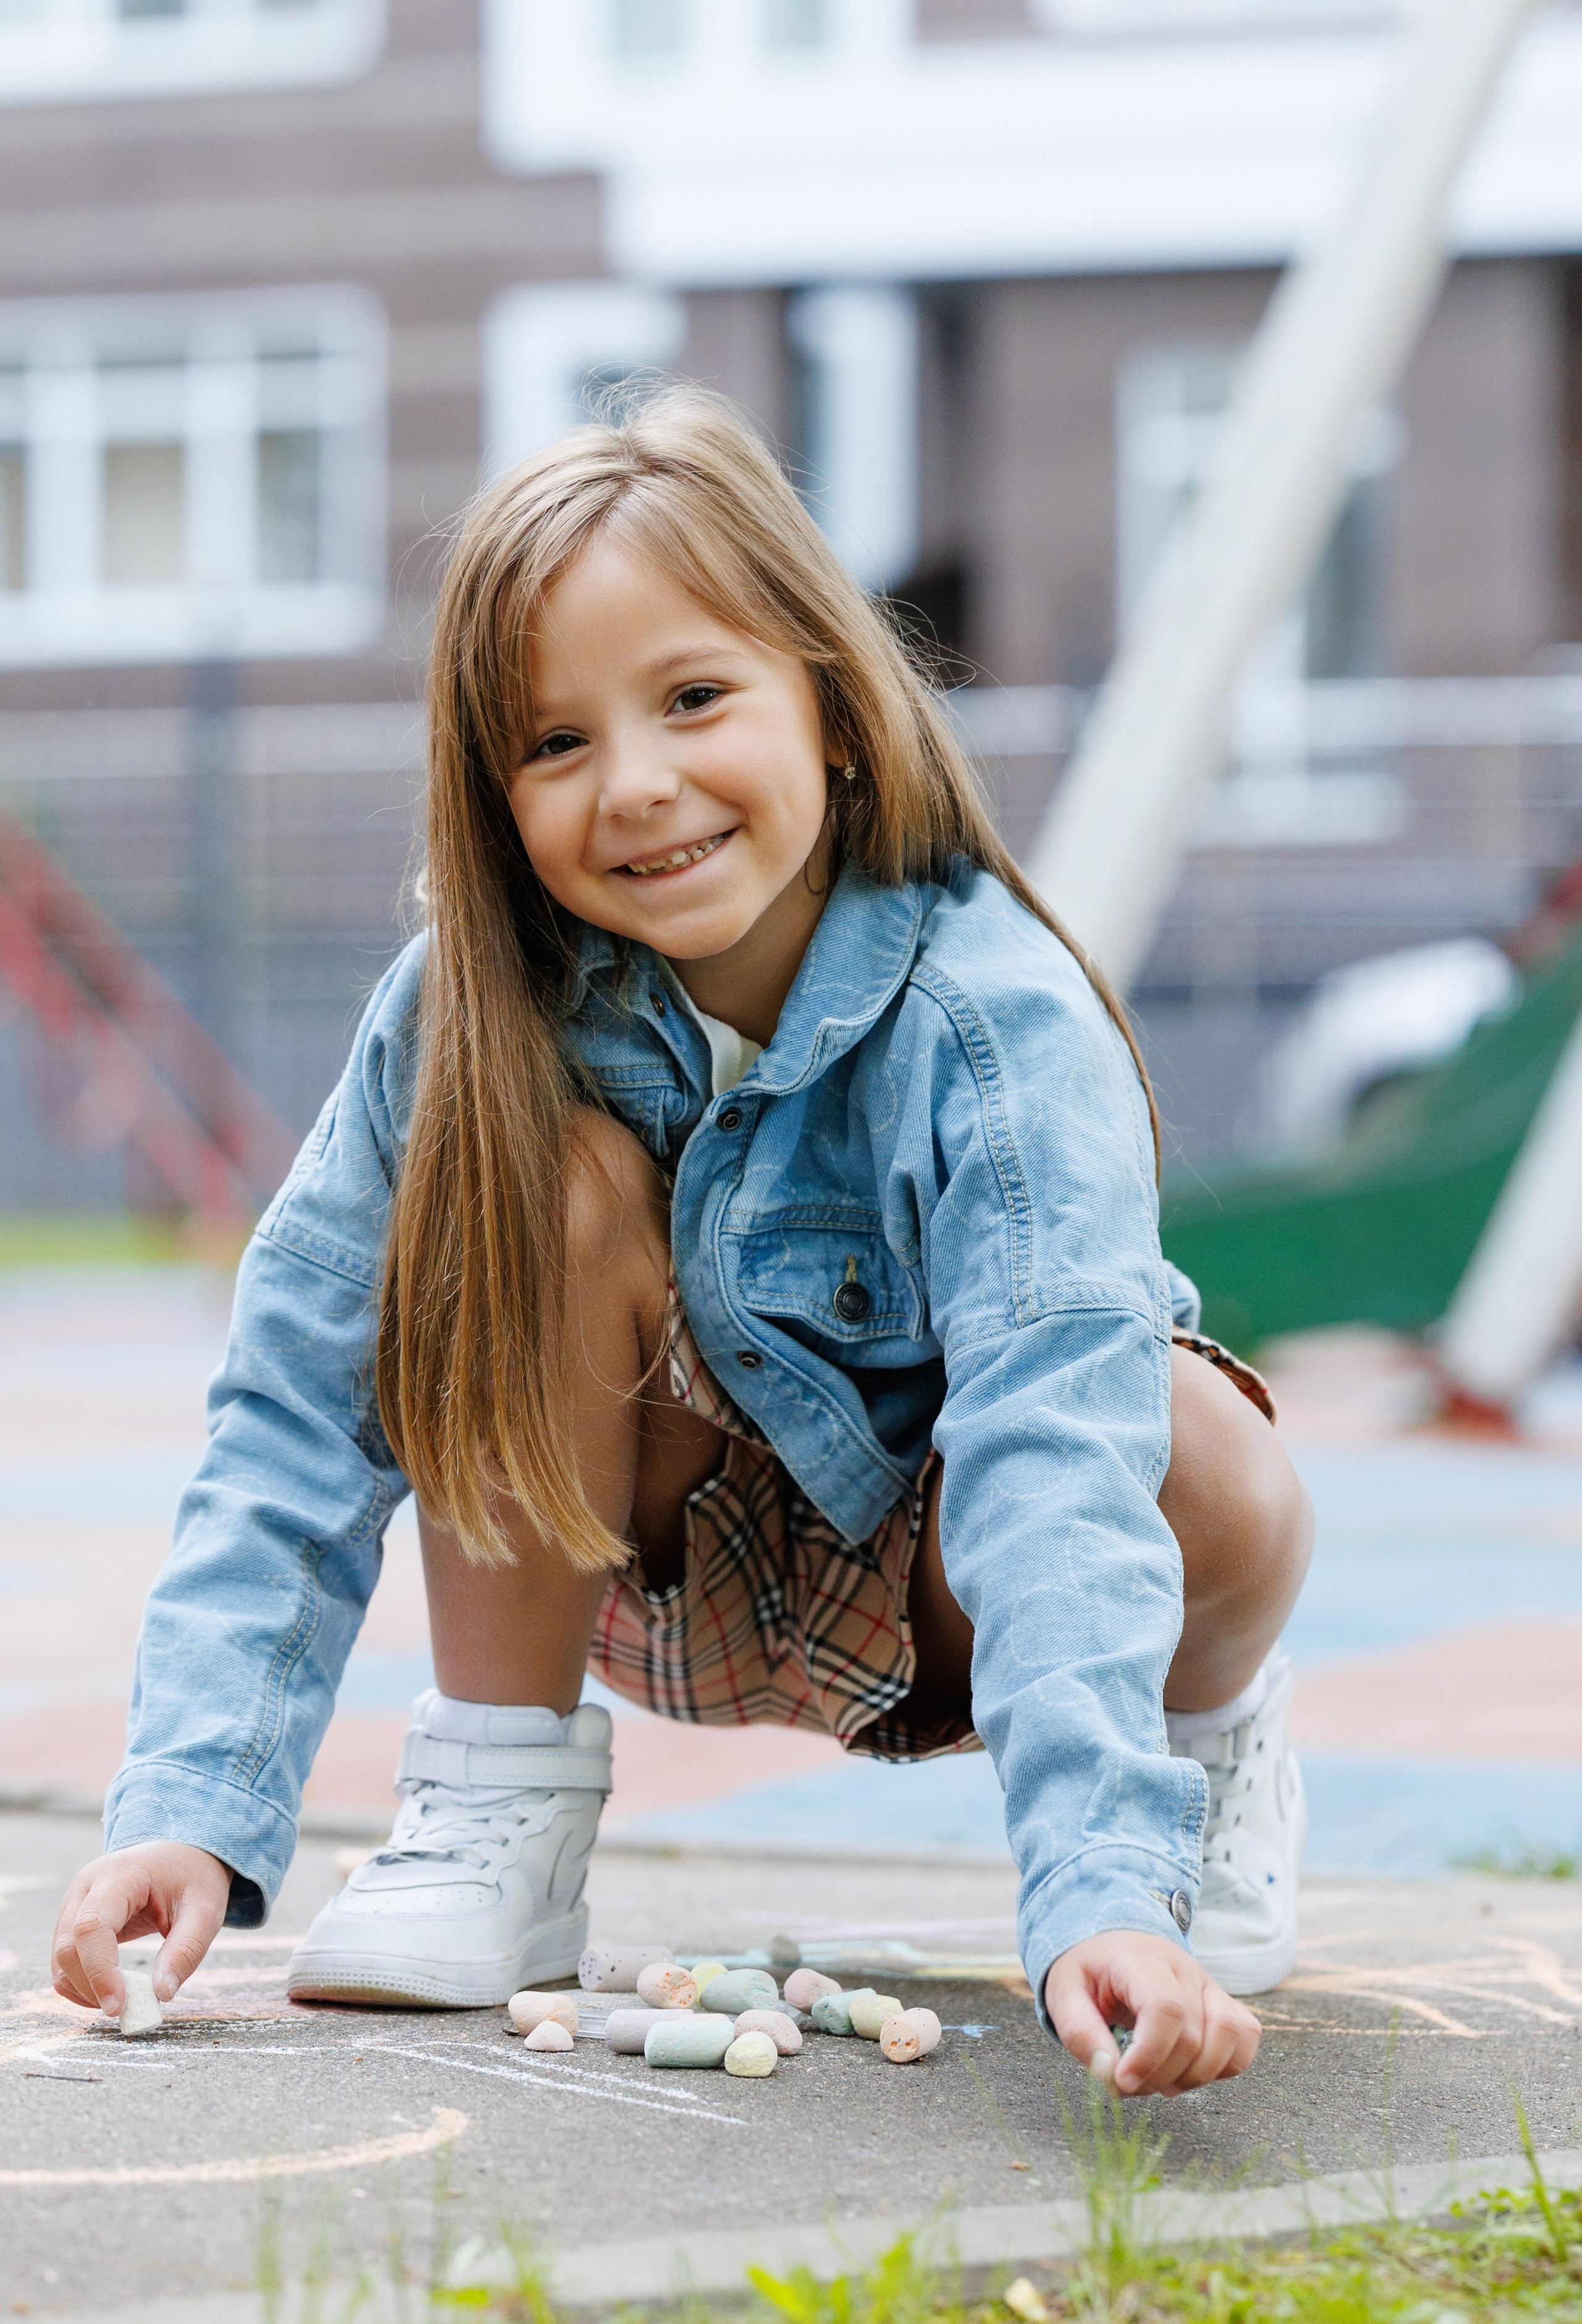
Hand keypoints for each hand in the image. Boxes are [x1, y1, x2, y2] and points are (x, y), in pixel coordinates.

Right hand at [52, 1842, 231, 2017]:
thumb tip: (162, 1994)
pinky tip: (110, 1989)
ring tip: (124, 1998)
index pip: (91, 1927)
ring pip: (60, 1957)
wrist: (181, 1854)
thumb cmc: (194, 1879)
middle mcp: (87, 1885)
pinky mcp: (73, 1918)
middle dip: (90, 1986)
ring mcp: (75, 1901)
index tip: (118, 2006)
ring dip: (83, 1988)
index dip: (99, 1971)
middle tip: (126, 2009)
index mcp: (120, 1875)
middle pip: (68, 1946)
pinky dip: (80, 1982)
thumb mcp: (206, 1910)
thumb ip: (186, 1950)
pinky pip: (63, 1959)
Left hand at [1045, 1930, 1259, 2096]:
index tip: (1123, 2081)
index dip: (1149, 2055)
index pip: (1165, 2008)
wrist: (1111, 1945)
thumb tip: (1109, 2073)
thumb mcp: (1063, 1994)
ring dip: (1196, 2075)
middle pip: (1193, 2034)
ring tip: (1161, 2080)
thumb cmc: (1088, 1973)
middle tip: (1131, 2083)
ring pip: (1229, 2035)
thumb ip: (1080, 2034)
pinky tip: (1189, 2070)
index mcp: (1139, 1959)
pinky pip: (1246, 2036)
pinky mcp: (1223, 2000)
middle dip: (1161, 2076)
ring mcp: (1208, 1982)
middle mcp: (1183, 1967)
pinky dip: (1224, 2065)